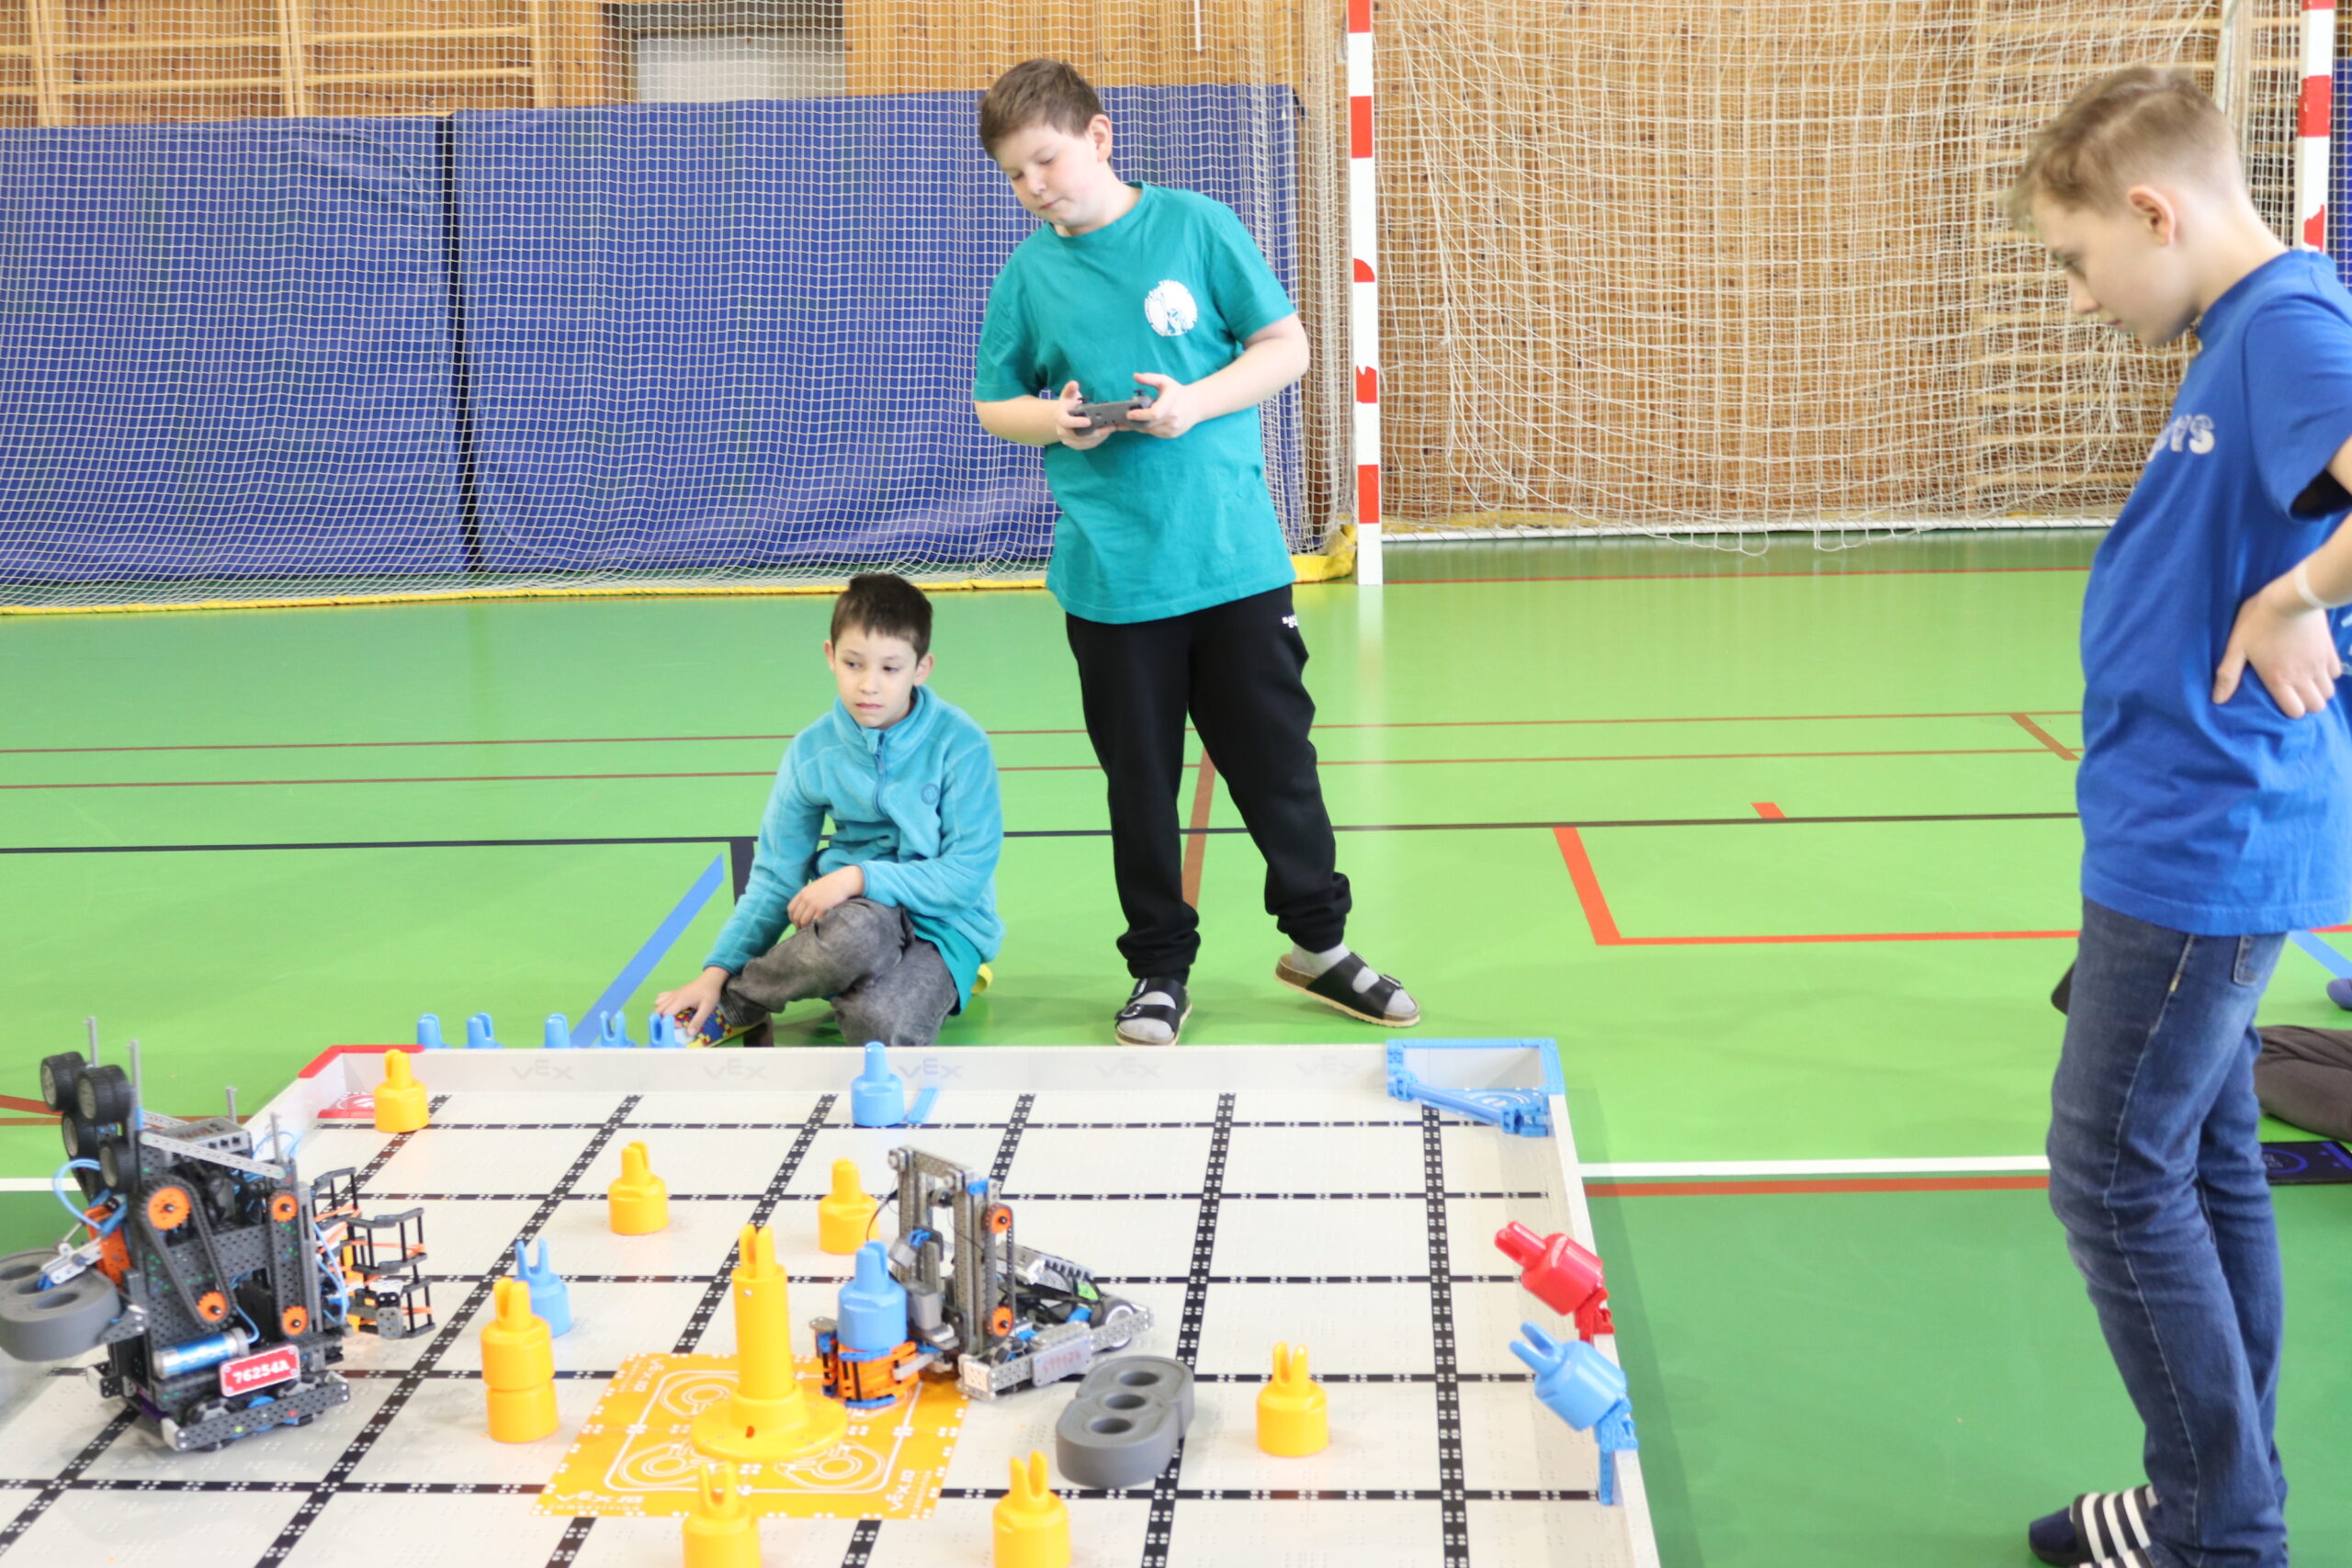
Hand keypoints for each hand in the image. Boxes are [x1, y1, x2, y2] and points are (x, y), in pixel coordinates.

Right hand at [654, 967, 728, 1035]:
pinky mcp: (674, 992)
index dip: (670, 1023)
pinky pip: (661, 998)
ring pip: (658, 1004)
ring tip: (673, 1017)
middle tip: (676, 1023)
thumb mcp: (707, 1008)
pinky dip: (662, 1005)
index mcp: (680, 1000)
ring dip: (662, 1013)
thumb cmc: (709, 992)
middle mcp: (673, 997)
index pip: (665, 1015)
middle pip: (658, 1011)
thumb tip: (690, 1033)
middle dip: (663, 1020)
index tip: (680, 1025)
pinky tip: (672, 1008)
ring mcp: (672, 994)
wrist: (710, 979)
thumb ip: (698, 1021)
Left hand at [787, 865, 863, 928]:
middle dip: (798, 925)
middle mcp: (806, 898)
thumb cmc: (831, 885)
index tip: (796, 923)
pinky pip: (814, 921)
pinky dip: (814, 925)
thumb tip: (803, 910)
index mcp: (803, 893)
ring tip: (809, 930)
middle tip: (803, 930)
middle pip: (796, 916)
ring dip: (805, 927)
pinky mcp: (822, 908)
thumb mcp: (814, 887)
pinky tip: (817, 927)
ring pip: (804, 921)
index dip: (792, 918)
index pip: (791, 909)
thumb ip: (807, 897)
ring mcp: (814, 904)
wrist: (843, 881)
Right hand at [1052, 381, 1112, 450]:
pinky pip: (1088, 445)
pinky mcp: (1076, 446)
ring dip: (1100, 437)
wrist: (1063, 418)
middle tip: (1110, 426)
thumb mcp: (1068, 395)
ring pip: (1085, 442)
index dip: (1076, 423)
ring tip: (1111, 428)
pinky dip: (1099, 440)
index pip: (1065, 422)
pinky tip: (1107, 433)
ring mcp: (1069, 441)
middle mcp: (1062, 431)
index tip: (1089, 421)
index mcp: (1059, 417)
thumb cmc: (1068, 405)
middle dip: (1096, 432)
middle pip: (1079, 436)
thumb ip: (1070, 389)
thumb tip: (1074, 383)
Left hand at [1125, 373, 1204, 438]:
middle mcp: (1173, 418)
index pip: (1153, 414)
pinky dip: (1148, 429)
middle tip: (1126, 418)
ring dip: (1140, 426)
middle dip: (1135, 422)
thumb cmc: (1177, 392)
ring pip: (1151, 431)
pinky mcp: (1172, 434)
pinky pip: (1155, 434)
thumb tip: (1135, 376)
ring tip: (1133, 420)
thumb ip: (1149, 378)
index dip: (1139, 415)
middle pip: (1149, 425)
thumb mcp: (1164, 381)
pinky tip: (1144, 423)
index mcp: (1171, 404)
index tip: (1129, 413)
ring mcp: (1173, 428)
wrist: (1195, 405)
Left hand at [2214, 574, 2345, 717]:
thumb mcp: (2237, 646)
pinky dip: (2328, 674)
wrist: (2290, 597)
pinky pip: (2336, 673)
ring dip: (2319, 691)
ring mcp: (2319, 665)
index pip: (2295, 711)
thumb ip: (2228, 675)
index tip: (2283, 702)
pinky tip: (2316, 667)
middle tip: (2296, 694)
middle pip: (2316, 706)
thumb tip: (2218, 700)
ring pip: (2329, 692)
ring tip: (2306, 682)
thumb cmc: (2258, 620)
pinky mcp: (2330, 651)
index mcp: (2279, 679)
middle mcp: (2303, 677)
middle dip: (2307, 704)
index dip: (2290, 710)